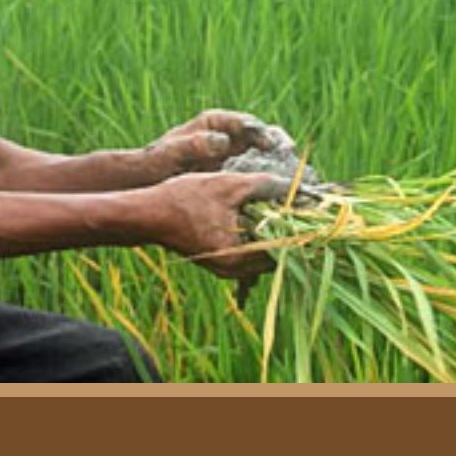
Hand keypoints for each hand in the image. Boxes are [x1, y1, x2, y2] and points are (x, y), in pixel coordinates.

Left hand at [144, 109, 293, 177]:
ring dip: (280, 158)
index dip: (258, 131)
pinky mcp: (235, 169)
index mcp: (214, 123)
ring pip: (264, 150)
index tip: (268, 142)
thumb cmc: (158, 162)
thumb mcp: (172, 153)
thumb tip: (220, 141)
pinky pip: (258, 168)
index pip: (242, 122)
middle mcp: (228, 134)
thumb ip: (193, 145)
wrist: (150, 180)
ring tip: (294, 169)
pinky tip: (282, 186)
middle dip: (276, 141)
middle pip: (259, 133)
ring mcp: (234, 151)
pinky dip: (271, 174)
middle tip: (289, 152)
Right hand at [150, 171, 288, 279]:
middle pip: (274, 251)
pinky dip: (252, 231)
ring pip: (260, 249)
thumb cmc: (183, 199)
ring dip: (268, 227)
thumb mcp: (228, 185)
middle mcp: (234, 270)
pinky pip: (245, 249)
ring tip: (274, 201)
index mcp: (239, 258)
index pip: (284, 247)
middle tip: (293, 200)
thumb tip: (294, 185)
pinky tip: (252, 210)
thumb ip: (265, 185)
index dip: (298, 223)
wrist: (146, 214)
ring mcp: (225, 268)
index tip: (309, 205)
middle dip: (284, 225)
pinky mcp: (217, 260)